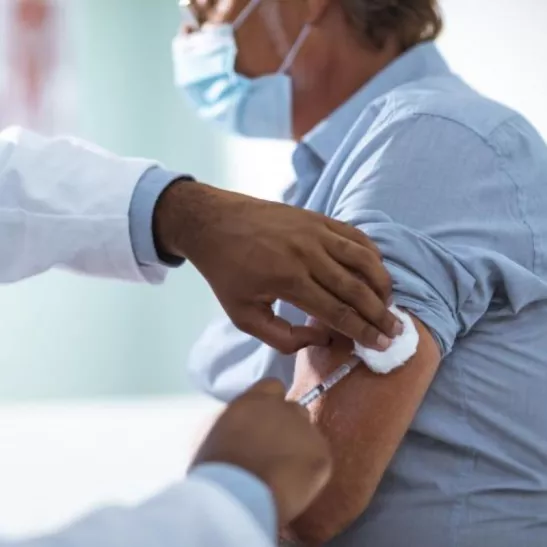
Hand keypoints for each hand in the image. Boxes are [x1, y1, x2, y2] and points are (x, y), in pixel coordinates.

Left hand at [154, 180, 400, 352]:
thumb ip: (282, 337)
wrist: (213, 223)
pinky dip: (371, 253)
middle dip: (380, 313)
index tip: (382, 344)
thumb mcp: (243, 315)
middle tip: (396, 330)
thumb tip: (322, 340)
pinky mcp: (316, 218)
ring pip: (363, 259)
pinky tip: (376, 269)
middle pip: (356, 289)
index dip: (363, 331)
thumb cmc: (226, 272)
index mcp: (288, 281)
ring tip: (389, 302)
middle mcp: (307, 254)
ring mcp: (314, 232)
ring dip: (382, 282)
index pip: (337, 312)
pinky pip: (354, 235)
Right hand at [191, 379, 332, 525]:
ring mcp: (304, 429)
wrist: (235, 497)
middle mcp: (282, 408)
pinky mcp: (321, 454)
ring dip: (300, 447)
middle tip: (276, 450)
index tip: (265, 422)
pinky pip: (320, 458)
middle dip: (288, 426)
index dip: (271, 403)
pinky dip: (311, 470)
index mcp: (254, 400)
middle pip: (294, 409)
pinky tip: (295, 485)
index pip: (273, 387)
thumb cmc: (214, 469)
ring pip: (309, 433)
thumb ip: (231, 420)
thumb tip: (237, 425)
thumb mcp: (210, 432)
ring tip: (285, 472)